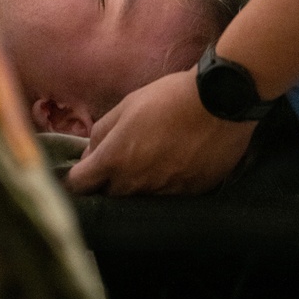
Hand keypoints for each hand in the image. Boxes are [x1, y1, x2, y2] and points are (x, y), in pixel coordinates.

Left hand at [65, 69, 254, 195]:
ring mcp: (163, 196)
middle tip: (122, 159)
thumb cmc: (168, 98)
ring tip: (152, 160)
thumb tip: (90, 154)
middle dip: (108, 182)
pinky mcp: (189, 197)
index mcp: (114, 161)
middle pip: (109, 196)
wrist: (219, 102)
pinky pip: (167, 198)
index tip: (85, 168)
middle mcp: (135, 186)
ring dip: (138, 185)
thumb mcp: (127, 105)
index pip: (79, 186)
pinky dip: (165, 186)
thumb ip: (101, 133)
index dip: (78, 176)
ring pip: (139, 199)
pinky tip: (175, 165)